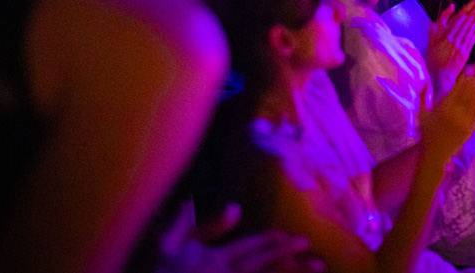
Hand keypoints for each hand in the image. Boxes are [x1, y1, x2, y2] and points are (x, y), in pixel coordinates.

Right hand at [164, 202, 322, 272]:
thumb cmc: (157, 272)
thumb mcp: (170, 243)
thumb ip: (203, 225)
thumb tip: (236, 207)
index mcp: (215, 260)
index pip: (252, 249)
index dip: (275, 243)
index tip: (297, 238)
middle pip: (264, 267)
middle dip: (290, 258)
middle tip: (314, 252)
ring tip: (317, 269)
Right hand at [421, 73, 474, 159]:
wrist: (436, 153)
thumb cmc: (427, 132)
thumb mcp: (422, 113)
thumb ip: (423, 96)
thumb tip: (424, 81)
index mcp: (443, 108)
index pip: (457, 89)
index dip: (465, 77)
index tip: (470, 67)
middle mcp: (456, 114)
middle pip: (469, 92)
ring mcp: (465, 122)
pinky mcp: (471, 128)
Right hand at [426, 0, 474, 96]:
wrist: (440, 75)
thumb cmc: (434, 59)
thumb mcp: (430, 43)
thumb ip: (432, 31)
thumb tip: (432, 22)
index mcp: (446, 35)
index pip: (459, 18)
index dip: (467, 9)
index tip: (473, 2)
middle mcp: (455, 38)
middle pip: (468, 21)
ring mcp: (462, 45)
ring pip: (473, 27)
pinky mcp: (467, 51)